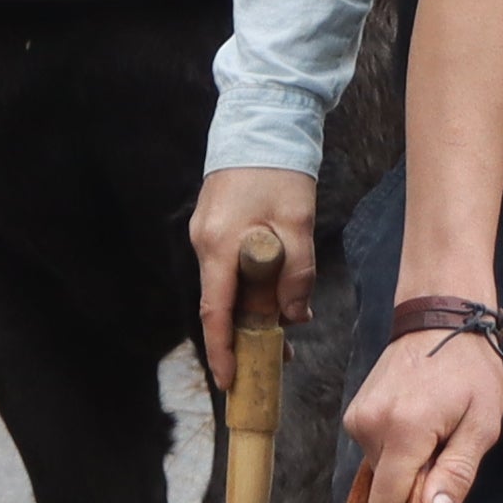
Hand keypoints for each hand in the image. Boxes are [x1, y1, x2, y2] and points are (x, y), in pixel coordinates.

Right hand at [188, 167, 314, 376]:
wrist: (262, 121)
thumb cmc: (280, 171)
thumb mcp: (298, 224)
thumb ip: (296, 272)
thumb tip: (293, 316)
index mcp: (219, 245)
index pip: (215, 312)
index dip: (222, 350)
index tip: (230, 381)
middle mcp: (204, 243)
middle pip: (221, 303)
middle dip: (245, 335)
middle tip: (277, 360)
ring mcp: (206, 233)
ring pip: (227, 285)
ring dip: (253, 309)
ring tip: (289, 325)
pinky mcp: (215, 225)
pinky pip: (230, 267)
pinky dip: (251, 285)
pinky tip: (277, 291)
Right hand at [344, 310, 502, 502]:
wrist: (439, 320)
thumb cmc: (470, 371)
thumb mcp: (481, 425)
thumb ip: (457, 473)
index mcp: (404, 431)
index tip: (439, 485)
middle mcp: (370, 426)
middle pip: (384, 488)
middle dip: (414, 480)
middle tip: (443, 444)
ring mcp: (357, 417)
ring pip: (379, 469)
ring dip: (406, 460)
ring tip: (432, 424)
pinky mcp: (354, 412)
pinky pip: (374, 449)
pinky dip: (395, 445)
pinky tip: (416, 416)